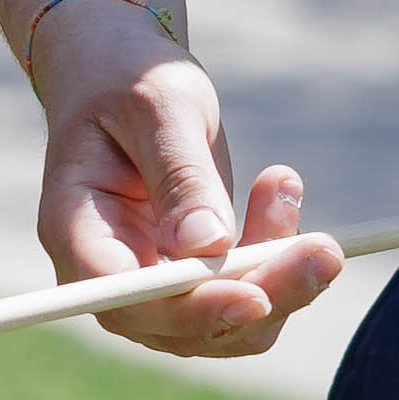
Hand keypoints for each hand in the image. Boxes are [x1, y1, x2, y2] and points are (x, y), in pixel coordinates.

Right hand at [33, 26, 346, 358]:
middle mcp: (109, 271)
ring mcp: (150, 282)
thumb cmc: (127, 77)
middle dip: (262, 296)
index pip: (122, 299)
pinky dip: (280, 260)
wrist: (122, 73)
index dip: (187, 310)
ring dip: (281, 277)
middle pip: (183, 326)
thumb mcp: (156, 107)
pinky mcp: (191, 279)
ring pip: (227, 324)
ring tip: (285, 186)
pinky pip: (247, 297)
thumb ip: (180, 175)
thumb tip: (208, 247)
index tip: (255, 295)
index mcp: (74, 228)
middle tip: (323, 249)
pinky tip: (280, 192)